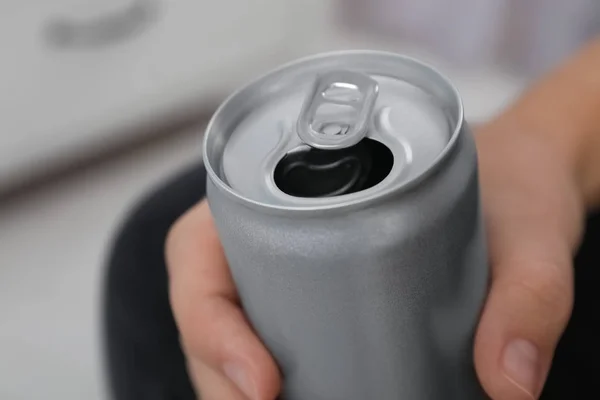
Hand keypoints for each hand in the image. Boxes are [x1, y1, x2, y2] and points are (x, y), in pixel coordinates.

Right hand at [165, 124, 583, 399]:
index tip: (261, 381)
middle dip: (215, 368)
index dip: (208, 320)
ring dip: (230, 379)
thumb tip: (505, 386)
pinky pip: (263, 330)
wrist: (517, 177)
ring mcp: (291, 259)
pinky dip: (259, 375)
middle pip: (206, 300)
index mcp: (290, 182)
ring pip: (226, 322)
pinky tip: (296, 396)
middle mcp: (276, 222)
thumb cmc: (507, 178)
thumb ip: (529, 294)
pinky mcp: (316, 289)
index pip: (202, 250)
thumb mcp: (526, 228)